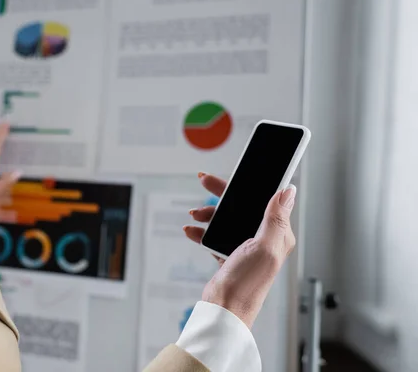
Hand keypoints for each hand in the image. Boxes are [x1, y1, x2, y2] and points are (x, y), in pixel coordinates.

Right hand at [184, 172, 296, 328]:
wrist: (224, 308)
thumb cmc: (248, 283)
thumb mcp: (265, 247)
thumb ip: (276, 219)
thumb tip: (289, 191)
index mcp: (278, 234)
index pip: (266, 199)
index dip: (250, 185)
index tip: (235, 174)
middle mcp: (263, 238)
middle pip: (242, 206)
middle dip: (222, 195)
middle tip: (205, 181)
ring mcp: (246, 246)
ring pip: (226, 218)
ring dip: (208, 214)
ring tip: (195, 215)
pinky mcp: (230, 254)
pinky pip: (214, 235)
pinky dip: (202, 231)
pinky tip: (192, 230)